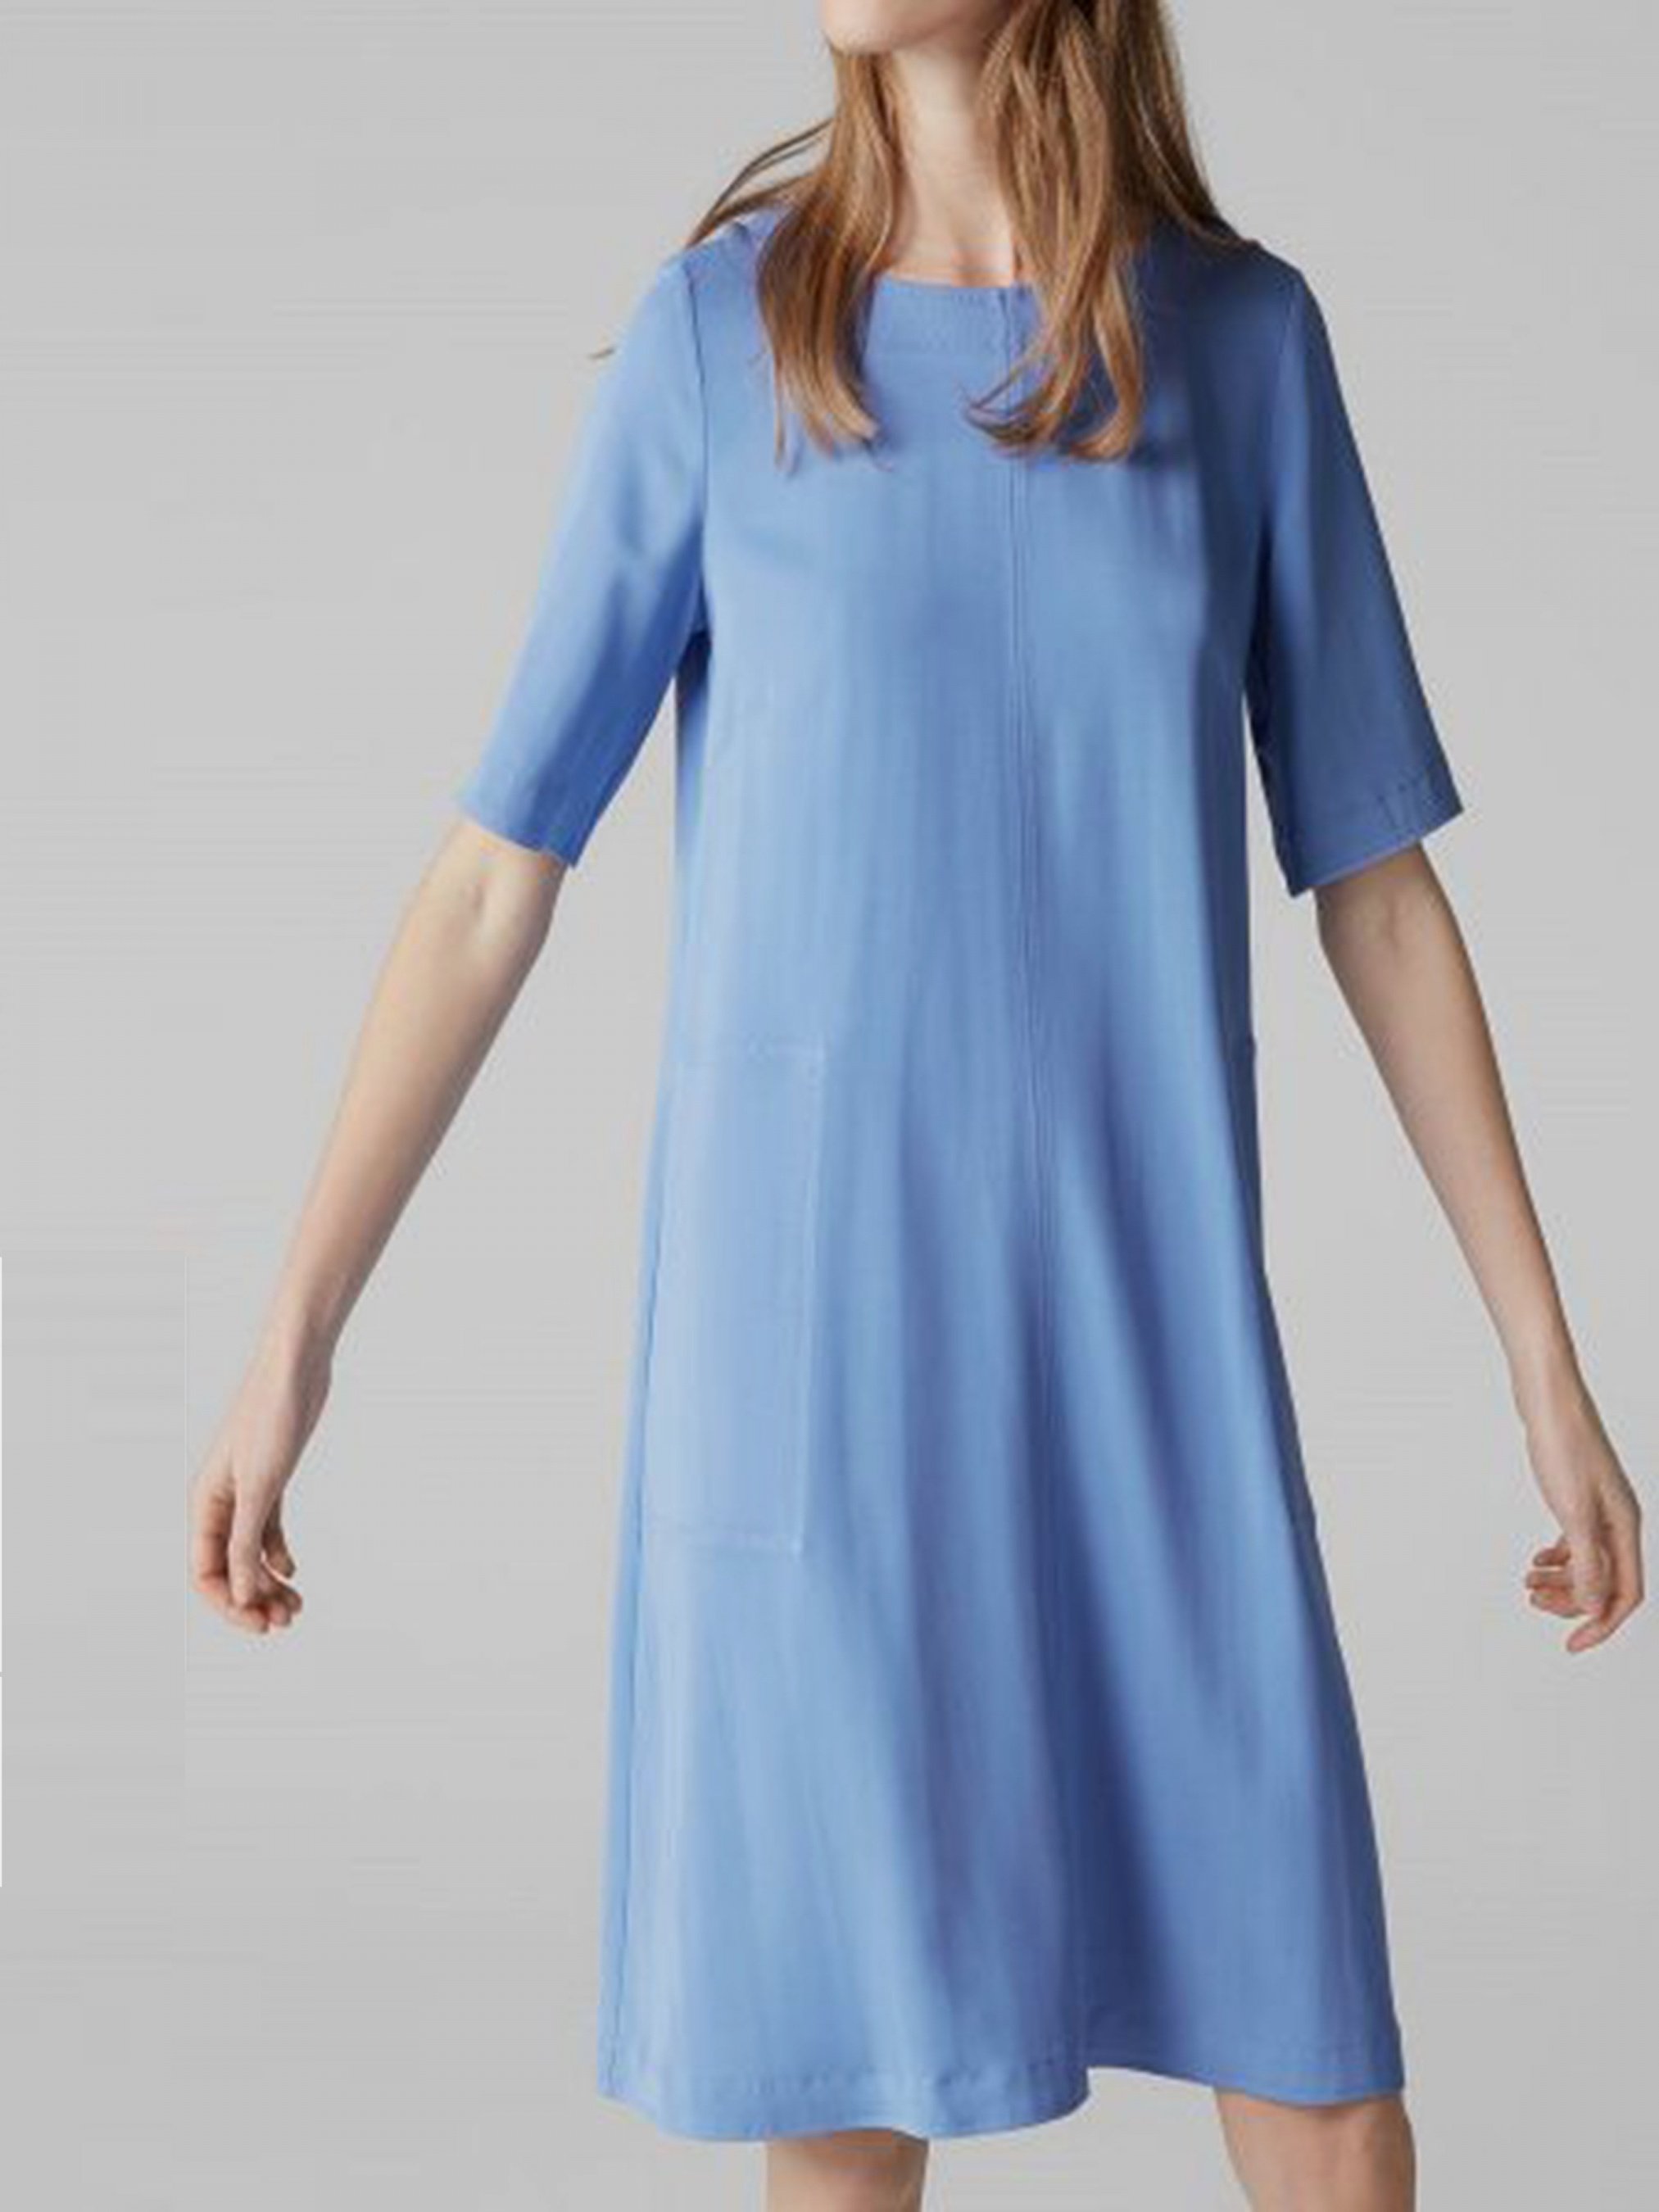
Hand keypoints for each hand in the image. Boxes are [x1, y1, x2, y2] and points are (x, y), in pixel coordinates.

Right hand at [189, 1330, 328, 1634]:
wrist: (297, 1368)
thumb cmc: (272, 1418)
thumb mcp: (260, 1487)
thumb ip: (245, 1542)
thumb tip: (238, 1593)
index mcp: (205, 1504)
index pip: (205, 1572)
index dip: (229, 1604)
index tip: (262, 1623)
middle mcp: (219, 1502)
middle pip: (227, 1569)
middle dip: (253, 1599)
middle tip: (288, 1621)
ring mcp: (246, 1491)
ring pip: (249, 1552)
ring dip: (268, 1582)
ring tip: (297, 1606)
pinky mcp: (270, 1481)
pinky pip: (265, 1531)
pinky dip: (277, 1554)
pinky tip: (294, 1570)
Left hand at [1519, 1373, 1643, 1651]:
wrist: (1548, 1398)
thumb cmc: (1562, 1444)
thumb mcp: (1574, 1512)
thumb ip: (1588, 1563)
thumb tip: (1598, 1609)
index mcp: (1625, 1527)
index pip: (1625, 1594)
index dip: (1601, 1624)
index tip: (1573, 1645)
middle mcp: (1619, 1520)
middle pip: (1605, 1582)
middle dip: (1572, 1600)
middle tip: (1533, 1602)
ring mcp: (1600, 1507)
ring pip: (1588, 1561)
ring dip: (1560, 1579)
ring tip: (1527, 1581)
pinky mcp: (1579, 1494)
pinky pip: (1576, 1541)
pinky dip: (1559, 1556)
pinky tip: (1537, 1559)